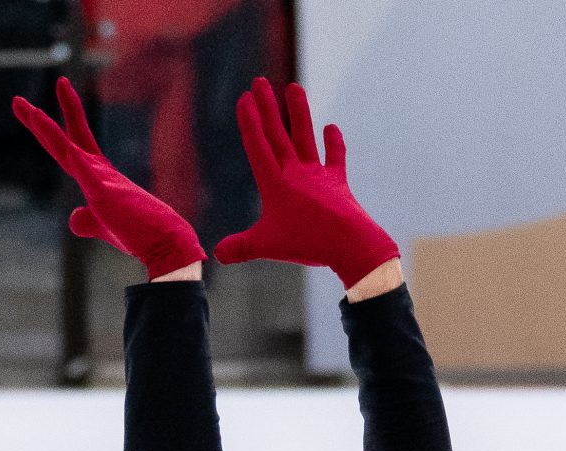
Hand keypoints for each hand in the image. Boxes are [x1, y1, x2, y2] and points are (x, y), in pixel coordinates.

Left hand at [12, 76, 204, 280]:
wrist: (164, 244)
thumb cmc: (137, 234)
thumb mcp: (103, 226)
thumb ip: (85, 220)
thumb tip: (73, 218)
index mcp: (96, 176)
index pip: (69, 145)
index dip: (51, 126)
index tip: (34, 110)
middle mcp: (97, 171)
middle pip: (64, 139)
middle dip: (39, 121)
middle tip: (16, 102)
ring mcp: (103, 181)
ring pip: (70, 150)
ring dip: (50, 132)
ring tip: (32, 113)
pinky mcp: (108, 196)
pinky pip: (88, 174)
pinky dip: (77, 160)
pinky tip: (66, 148)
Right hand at [215, 77, 398, 290]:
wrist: (349, 243)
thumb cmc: (306, 243)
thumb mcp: (266, 247)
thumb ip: (240, 248)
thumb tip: (216, 254)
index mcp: (275, 183)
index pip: (258, 147)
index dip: (249, 123)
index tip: (244, 98)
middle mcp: (295, 172)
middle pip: (277, 135)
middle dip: (267, 107)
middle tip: (259, 81)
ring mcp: (317, 175)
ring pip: (304, 137)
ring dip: (299, 112)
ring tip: (294, 87)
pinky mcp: (337, 183)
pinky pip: (335, 159)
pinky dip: (333, 143)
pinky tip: (330, 127)